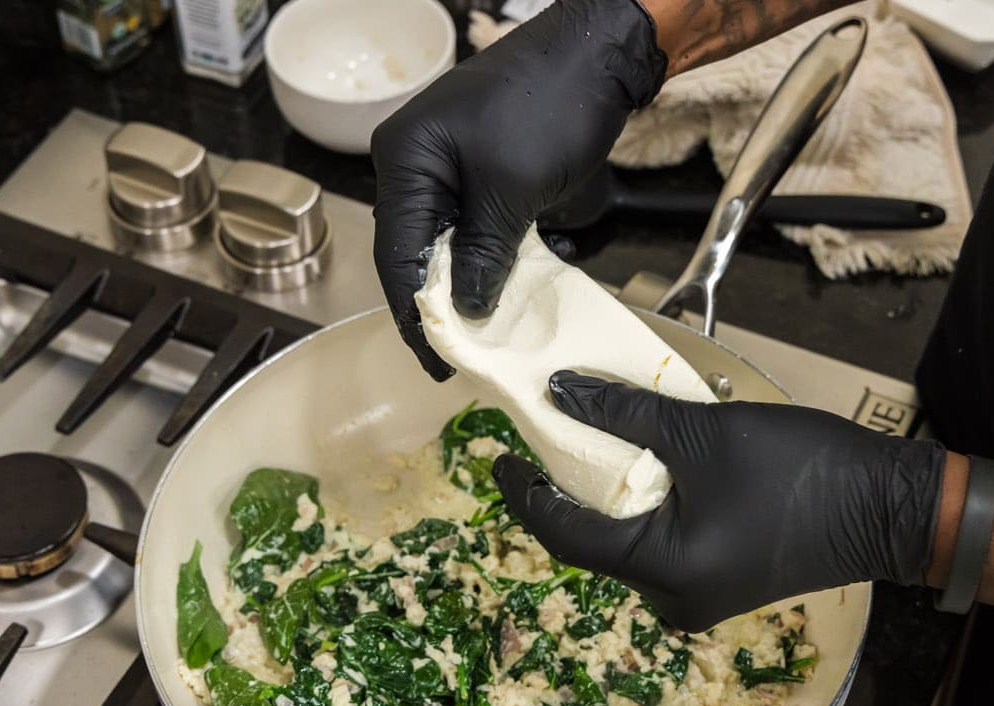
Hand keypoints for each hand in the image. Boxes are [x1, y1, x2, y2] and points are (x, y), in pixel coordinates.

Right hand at [371, 0, 666, 379]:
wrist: (597, 54)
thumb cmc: (550, 106)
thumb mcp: (513, 190)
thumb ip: (484, 255)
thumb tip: (467, 310)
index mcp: (405, 160)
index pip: (396, 254)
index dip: (414, 314)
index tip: (435, 362)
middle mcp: (413, 162)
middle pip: (412, 251)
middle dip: (433, 306)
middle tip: (453, 358)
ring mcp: (443, 164)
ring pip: (442, 243)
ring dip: (458, 287)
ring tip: (473, 339)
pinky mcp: (476, 170)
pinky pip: (467, 227)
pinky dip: (479, 262)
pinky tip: (491, 297)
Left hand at [492, 372, 946, 629]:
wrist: (889, 507)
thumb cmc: (799, 470)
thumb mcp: (702, 432)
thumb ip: (624, 412)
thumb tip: (561, 392)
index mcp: (662, 571)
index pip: (567, 535)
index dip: (526, 494)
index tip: (498, 456)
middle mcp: (671, 599)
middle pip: (594, 544)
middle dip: (564, 492)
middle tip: (540, 441)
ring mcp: (695, 598)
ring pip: (626, 544)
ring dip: (604, 496)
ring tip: (583, 443)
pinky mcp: (717, 583)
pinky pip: (657, 547)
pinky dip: (639, 508)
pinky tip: (634, 467)